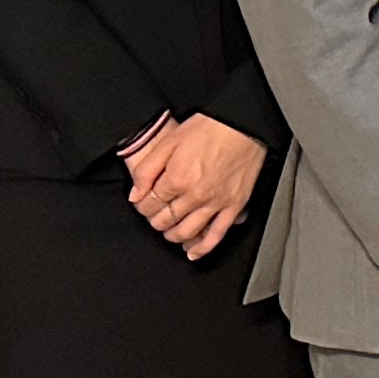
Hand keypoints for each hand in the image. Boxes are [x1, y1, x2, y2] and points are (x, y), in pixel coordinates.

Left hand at [120, 114, 265, 261]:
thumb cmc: (209, 128)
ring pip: (187, 232)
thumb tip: (135, 195)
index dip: (142, 206)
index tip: (144, 203)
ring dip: (172, 235)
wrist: (243, 124)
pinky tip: (193, 253)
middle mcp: (195, 195)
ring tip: (169, 230)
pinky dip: (203, 248)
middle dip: (155, 220)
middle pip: (165, 220)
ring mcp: (216, 203)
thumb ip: (147, 170)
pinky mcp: (234, 206)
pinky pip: (217, 235)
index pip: (149, 205)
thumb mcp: (169, 142)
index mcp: (177, 179)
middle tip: (155, 215)